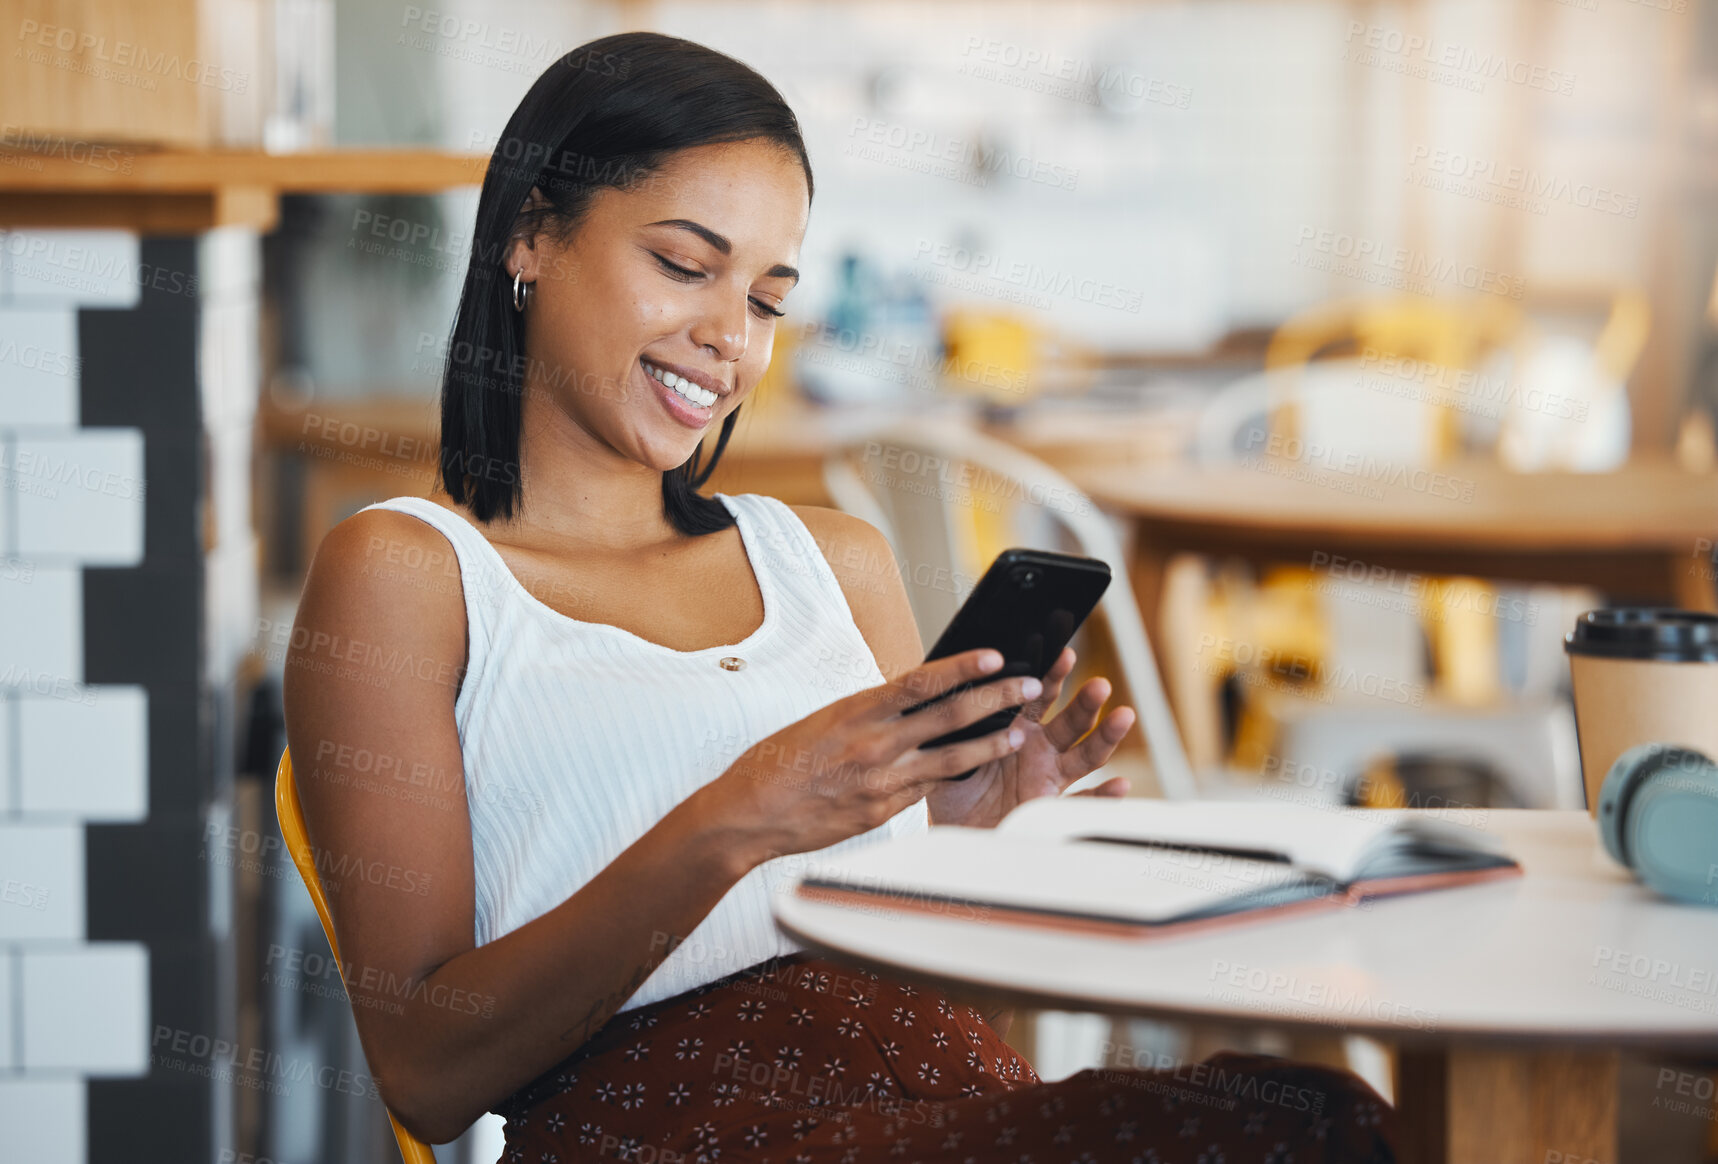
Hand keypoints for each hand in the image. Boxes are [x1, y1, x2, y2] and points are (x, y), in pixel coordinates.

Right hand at [704, 649, 1042, 868]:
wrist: (749, 814)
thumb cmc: (776, 762)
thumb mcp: (822, 720)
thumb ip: (869, 712)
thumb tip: (907, 698)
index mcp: (857, 711)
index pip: (923, 681)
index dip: (964, 667)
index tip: (995, 655)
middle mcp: (875, 743)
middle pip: (951, 716)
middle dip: (997, 699)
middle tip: (1028, 686)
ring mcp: (882, 781)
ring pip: (953, 758)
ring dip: (992, 742)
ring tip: (1019, 732)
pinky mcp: (883, 811)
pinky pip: (927, 789)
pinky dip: (954, 774)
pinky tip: (975, 765)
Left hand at [923, 646, 1133, 829]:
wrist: (950, 828)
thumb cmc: (952, 785)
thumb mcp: (947, 748)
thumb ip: (955, 724)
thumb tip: (948, 690)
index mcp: (1016, 727)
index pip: (1040, 696)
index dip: (1055, 676)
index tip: (1065, 654)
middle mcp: (1040, 749)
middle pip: (1071, 721)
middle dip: (1086, 702)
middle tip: (1099, 685)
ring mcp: (1049, 777)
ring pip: (1086, 755)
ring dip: (1106, 736)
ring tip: (1123, 716)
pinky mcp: (1051, 809)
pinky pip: (1080, 804)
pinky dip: (1102, 797)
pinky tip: (1120, 785)